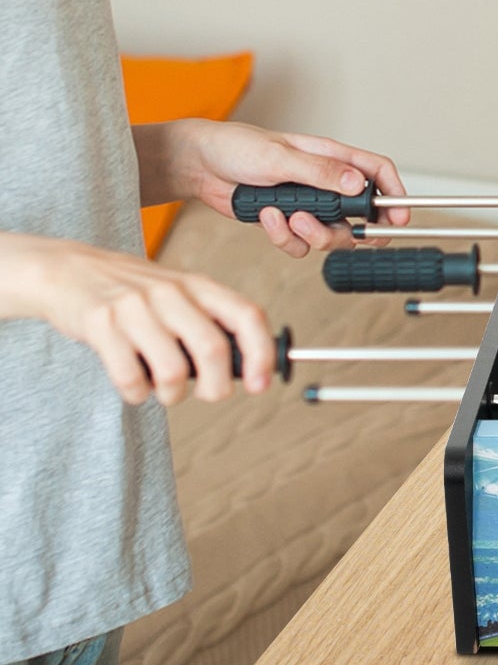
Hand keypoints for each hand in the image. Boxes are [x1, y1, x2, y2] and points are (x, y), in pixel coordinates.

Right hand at [11, 235, 275, 405]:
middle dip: (217, 387)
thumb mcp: (179, 294)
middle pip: (213, 350)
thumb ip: (210, 322)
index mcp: (199, 286)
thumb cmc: (132, 291)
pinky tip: (135, 385)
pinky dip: (137, 394)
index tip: (261, 384)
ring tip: (165, 388)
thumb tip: (249, 367)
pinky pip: (131, 379)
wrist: (68, 270)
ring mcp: (134, 308)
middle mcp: (170, 294)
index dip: (262, 353)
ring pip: (173, 371)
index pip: (247, 315)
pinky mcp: (100, 325)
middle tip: (208, 394)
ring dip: (173, 394)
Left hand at [174, 120, 409, 257]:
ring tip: (291, 219)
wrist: (199, 165)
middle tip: (346, 235)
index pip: (377, 173)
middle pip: (361, 215)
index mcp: (333, 158)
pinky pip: (300, 244)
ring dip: (314, 235)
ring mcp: (308, 204)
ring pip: (332, 234)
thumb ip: (322, 173)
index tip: (400, 216)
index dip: (394, 194)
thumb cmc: (238, 147)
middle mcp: (326, 183)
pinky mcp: (287, 222)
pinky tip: (268, 219)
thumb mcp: (282, 157)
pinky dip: (286, 239)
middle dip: (354, 230)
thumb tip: (359, 185)